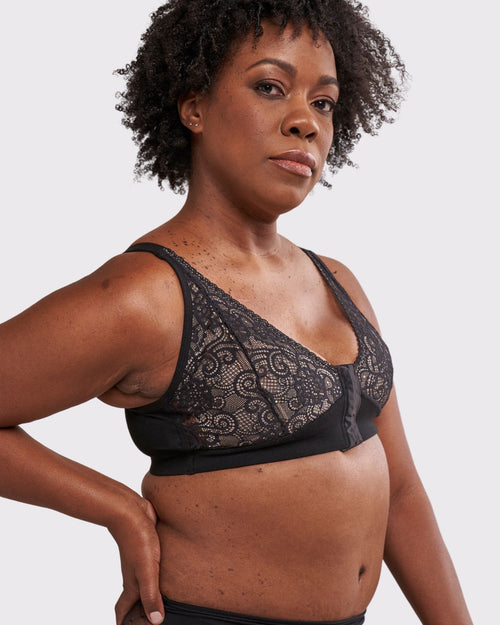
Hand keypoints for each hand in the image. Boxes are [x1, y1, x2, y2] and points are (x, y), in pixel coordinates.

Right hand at [109, 495, 164, 624]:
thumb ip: (151, 594)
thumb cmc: (137, 540)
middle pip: (134, 598)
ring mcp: (141, 560)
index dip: (124, 623)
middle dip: (138, 611)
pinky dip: (157, 573)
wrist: (130, 511)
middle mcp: (135, 574)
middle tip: (150, 620)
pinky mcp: (149, 547)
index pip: (124, 610)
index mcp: (133, 584)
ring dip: (149, 592)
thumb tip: (156, 622)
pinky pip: (153, 565)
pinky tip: (169, 571)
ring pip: (144, 581)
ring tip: (161, 600)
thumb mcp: (146, 570)